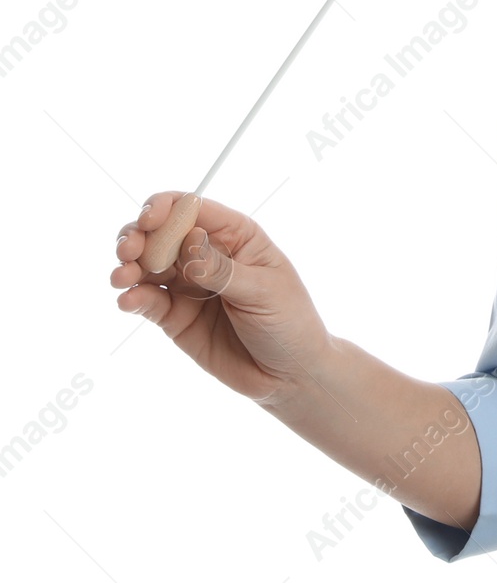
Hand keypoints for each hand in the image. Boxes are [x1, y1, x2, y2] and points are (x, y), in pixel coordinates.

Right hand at [110, 192, 331, 406]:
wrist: (288, 374)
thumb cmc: (289, 322)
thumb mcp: (262, 291)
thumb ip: (221, 269)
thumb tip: (187, 241)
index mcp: (236, 236)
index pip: (193, 208)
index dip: (165, 207)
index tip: (149, 222)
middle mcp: (206, 254)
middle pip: (160, 232)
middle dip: (138, 236)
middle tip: (128, 252)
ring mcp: (188, 285)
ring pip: (146, 264)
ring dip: (127, 266)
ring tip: (122, 278)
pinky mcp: (174, 315)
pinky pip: (146, 299)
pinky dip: (132, 297)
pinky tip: (129, 301)